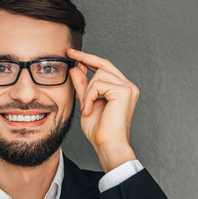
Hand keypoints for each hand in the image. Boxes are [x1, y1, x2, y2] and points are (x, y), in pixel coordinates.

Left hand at [67, 49, 138, 172]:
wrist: (107, 145)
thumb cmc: (99, 130)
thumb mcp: (86, 103)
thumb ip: (83, 86)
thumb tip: (76, 68)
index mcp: (121, 89)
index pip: (105, 68)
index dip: (89, 59)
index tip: (73, 54)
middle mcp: (128, 86)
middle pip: (104, 64)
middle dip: (85, 57)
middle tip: (69, 53)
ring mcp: (128, 88)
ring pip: (99, 75)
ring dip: (87, 91)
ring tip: (86, 108)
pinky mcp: (124, 91)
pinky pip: (98, 84)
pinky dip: (89, 96)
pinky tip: (89, 109)